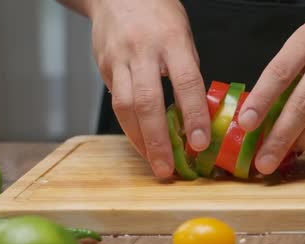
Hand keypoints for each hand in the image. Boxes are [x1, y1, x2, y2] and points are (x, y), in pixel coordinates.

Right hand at [87, 0, 209, 177]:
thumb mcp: (183, 35)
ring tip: (154, 162)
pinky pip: (116, 102)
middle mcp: (142, 51)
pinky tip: (141, 142)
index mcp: (171, 40)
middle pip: (148, 101)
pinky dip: (129, 126)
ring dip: (140, 139)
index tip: (200, 142)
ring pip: (125, 106)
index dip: (193, 114)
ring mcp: (119, 59)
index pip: (185, 82)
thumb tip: (197, 110)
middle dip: (158, 140)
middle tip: (168, 168)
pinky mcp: (104, 67)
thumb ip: (187, 71)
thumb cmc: (158, 14)